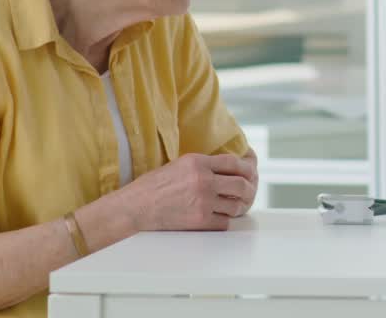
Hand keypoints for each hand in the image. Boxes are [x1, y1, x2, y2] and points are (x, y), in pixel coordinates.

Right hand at [122, 153, 257, 230]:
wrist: (135, 207)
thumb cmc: (153, 187)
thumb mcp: (180, 165)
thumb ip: (204, 165)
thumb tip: (228, 170)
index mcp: (198, 163)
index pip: (233, 162)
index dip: (247, 167)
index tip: (250, 172)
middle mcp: (203, 180)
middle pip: (241, 184)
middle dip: (249, 189)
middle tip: (248, 192)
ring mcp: (203, 201)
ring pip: (236, 205)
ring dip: (238, 207)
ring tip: (234, 206)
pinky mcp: (199, 221)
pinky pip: (224, 222)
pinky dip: (225, 221)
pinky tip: (220, 217)